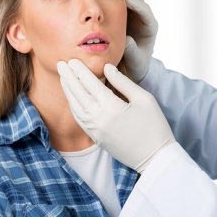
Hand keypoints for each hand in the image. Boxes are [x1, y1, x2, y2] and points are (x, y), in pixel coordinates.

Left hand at [57, 58, 174, 172]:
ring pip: (75, 107)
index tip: (72, 59)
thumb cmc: (155, 126)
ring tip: (63, 78)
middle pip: (78, 94)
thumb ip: (123, 82)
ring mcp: (95, 130)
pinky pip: (79, 119)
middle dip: (68, 77)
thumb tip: (107, 67)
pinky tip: (72, 98)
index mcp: (111, 107)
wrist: (155, 158)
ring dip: (68, 91)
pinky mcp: (96, 138)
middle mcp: (98, 119)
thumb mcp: (144, 99)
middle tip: (60, 64)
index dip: (80, 70)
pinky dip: (73, 106)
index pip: (90, 83)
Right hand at [122, 0, 157, 81]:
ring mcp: (135, 13)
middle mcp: (144, 17)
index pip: (145, 13)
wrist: (133, 64)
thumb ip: (131, 50)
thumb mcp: (135, 59)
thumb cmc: (136, 64)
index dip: (137, 5)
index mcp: (150, 28)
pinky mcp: (126, 11)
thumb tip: (127, 40)